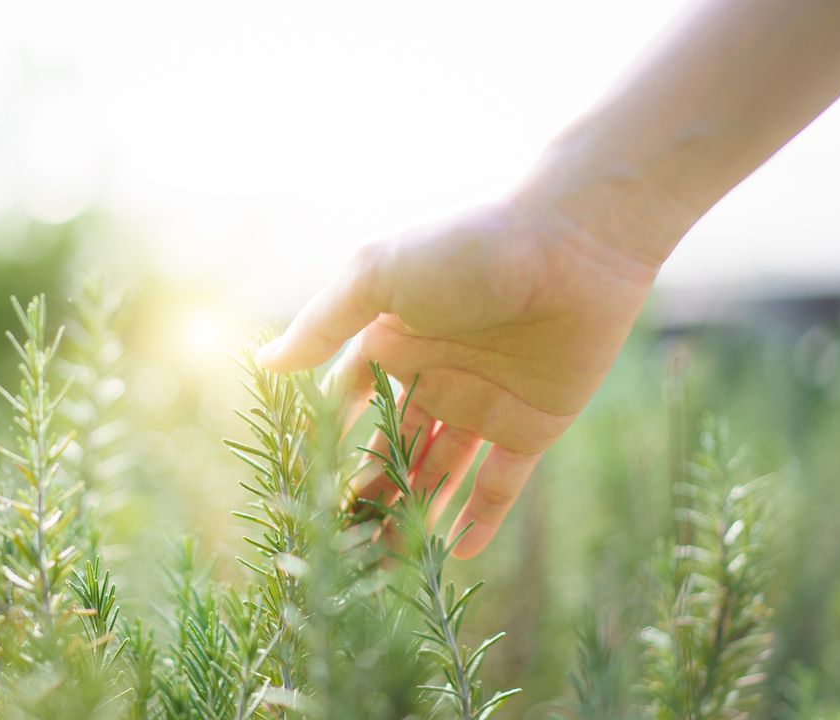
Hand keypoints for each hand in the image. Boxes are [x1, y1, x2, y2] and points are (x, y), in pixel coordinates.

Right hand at [257, 184, 668, 557]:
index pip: (346, 405)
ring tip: (385, 567)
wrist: (575, 244)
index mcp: (391, 342)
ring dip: (414, 516)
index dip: (325, 445)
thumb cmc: (468, 248)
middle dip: (366, 495)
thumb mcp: (378, 275)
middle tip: (341, 547)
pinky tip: (454, 554)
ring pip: (438, 475)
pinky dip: (481, 518)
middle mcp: (432, 377)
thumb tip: (263, 363)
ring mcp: (482, 404)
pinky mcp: (531, 425)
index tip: (301, 490)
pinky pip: (501, 483)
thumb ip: (321, 323)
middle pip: (390, 449)